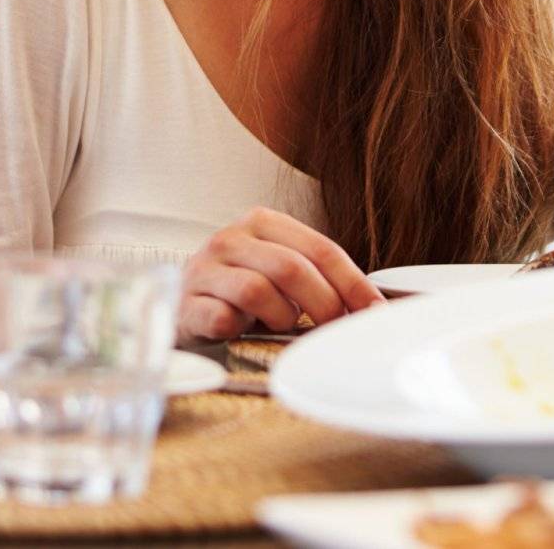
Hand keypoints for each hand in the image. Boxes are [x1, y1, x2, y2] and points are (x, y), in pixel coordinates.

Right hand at [179, 207, 382, 342]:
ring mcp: (204, 270)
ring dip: (280, 316)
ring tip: (279, 324)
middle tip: (335, 328)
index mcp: (262, 222)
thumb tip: (370, 305)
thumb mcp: (277, 269)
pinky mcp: (184, 303)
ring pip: (257, 291)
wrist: (179, 302)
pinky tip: (241, 331)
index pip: (321, 249)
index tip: (374, 311)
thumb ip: (316, 274)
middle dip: (324, 303)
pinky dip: (240, 330)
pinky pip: (221, 318)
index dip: (354, 283)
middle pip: (292, 268)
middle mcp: (231, 238)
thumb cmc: (240, 289)